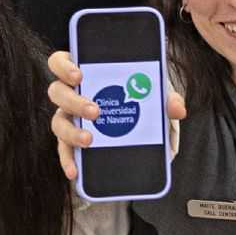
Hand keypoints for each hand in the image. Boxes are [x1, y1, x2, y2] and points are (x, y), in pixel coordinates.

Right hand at [45, 46, 186, 183]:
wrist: (137, 119)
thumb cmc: (137, 96)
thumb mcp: (151, 91)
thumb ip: (165, 96)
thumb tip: (177, 108)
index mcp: (83, 73)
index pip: (60, 62)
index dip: (65, 67)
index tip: (79, 75)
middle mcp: (70, 94)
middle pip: (57, 93)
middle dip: (74, 101)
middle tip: (95, 111)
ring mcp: (68, 118)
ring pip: (58, 123)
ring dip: (71, 132)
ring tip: (89, 140)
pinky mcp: (71, 141)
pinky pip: (64, 150)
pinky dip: (68, 161)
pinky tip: (75, 172)